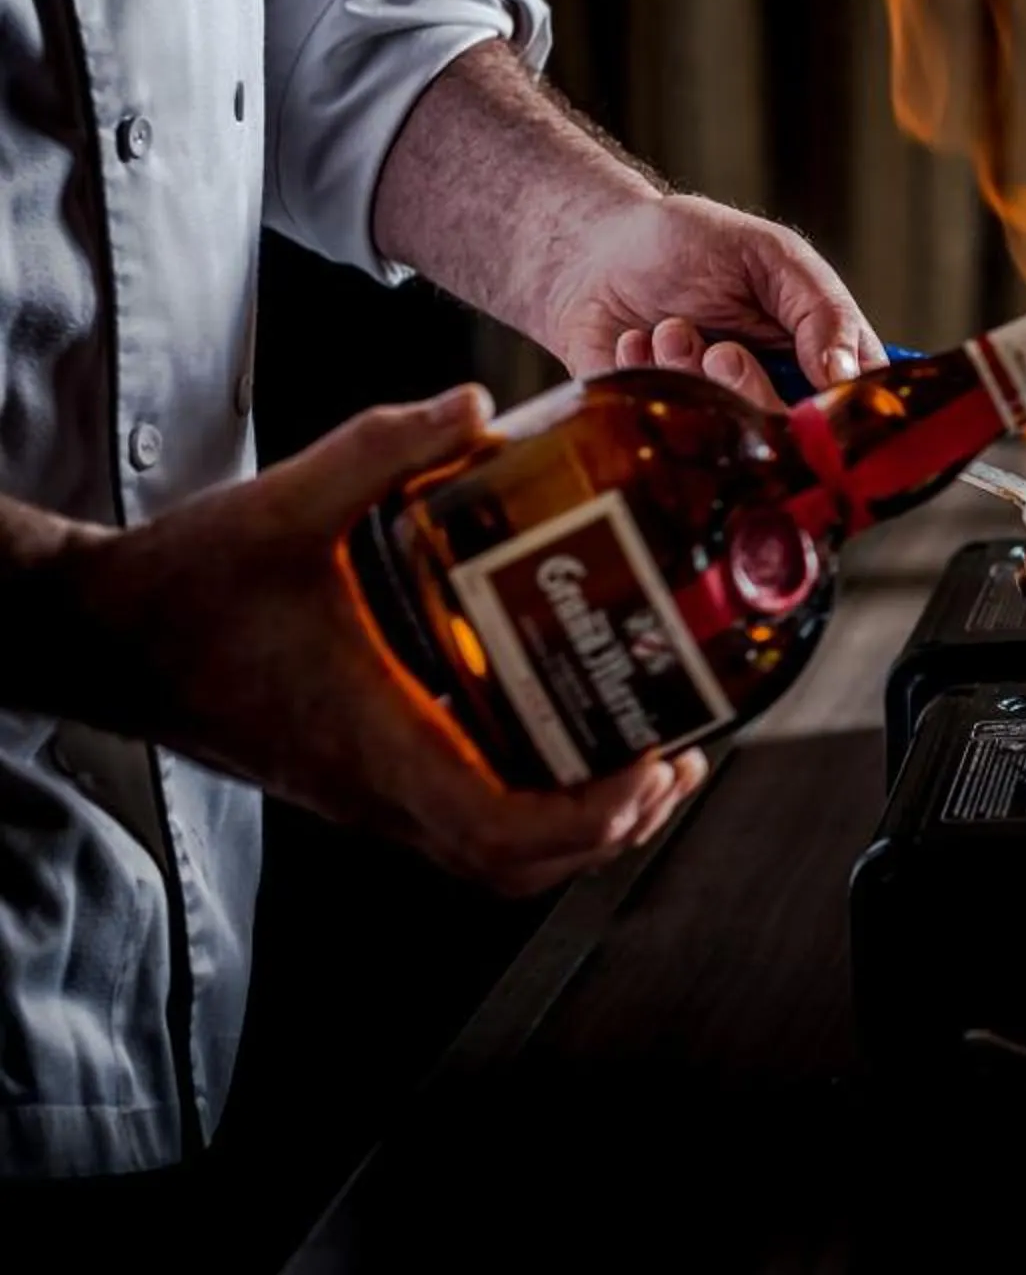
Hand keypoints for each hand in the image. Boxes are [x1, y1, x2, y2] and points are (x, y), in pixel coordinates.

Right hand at [62, 387, 707, 894]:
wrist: (96, 632)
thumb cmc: (183, 583)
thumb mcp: (288, 500)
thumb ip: (385, 448)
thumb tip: (479, 407)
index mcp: (371, 743)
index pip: (500, 833)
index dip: (592, 815)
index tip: (655, 758)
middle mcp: (375, 789)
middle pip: (519, 866)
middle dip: (615, 825)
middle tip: (681, 756)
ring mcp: (367, 794)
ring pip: (494, 859)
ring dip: (582, 826)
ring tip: (648, 759)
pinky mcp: (360, 780)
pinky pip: (464, 825)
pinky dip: (533, 806)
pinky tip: (566, 734)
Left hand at [543, 194, 885, 409]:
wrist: (595, 254)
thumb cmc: (689, 245)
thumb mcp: (771, 255)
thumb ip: (821, 310)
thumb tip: (846, 376)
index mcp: (818, 358)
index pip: (858, 408)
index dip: (843, 415)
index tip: (814, 395)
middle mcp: (773, 397)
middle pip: (792, 440)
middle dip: (752, 392)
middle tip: (724, 352)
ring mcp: (716, 418)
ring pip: (727, 436)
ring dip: (692, 374)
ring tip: (671, 328)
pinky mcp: (658, 427)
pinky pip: (661, 427)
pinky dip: (644, 374)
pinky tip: (634, 341)